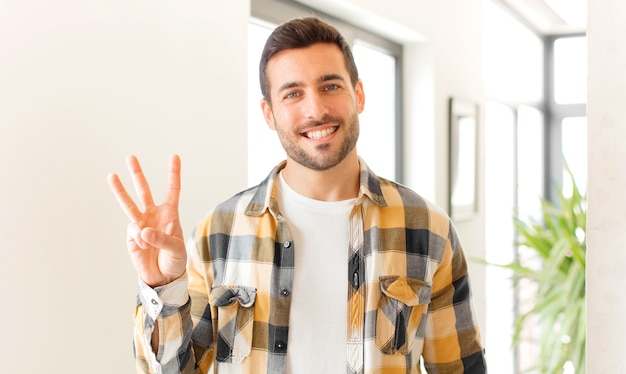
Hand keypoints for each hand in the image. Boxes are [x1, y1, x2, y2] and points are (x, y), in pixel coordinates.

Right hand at [107, 154, 185, 286]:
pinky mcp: (131, 235)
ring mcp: (141, 224)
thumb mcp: (176, 249)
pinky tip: (144, 245)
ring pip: (129, 204)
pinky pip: (133, 230)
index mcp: (170, 214)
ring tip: (111, 175)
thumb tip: (144, 229)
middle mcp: (154, 215)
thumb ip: (162, 238)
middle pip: (144, 191)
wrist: (163, 277)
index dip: (173, 174)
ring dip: (120, 190)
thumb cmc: (175, 260)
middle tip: (130, 157)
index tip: (174, 156)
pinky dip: (139, 238)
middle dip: (137, 174)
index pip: (172, 190)